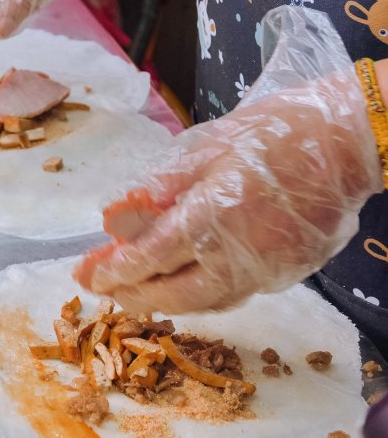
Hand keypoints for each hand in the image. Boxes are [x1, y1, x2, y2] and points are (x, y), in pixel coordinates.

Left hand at [75, 67, 382, 313]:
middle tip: (102, 289)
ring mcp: (268, 270)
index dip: (114, 270)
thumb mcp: (205, 147)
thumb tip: (112, 219)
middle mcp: (240, 254)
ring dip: (162, 302)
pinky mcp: (287, 275)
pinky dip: (198, 296)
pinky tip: (180, 285)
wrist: (351, 140)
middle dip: (131, 296)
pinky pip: (232, 296)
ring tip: (133, 292)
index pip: (150, 257)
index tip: (86, 275)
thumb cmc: (275, 133)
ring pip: (203, 304)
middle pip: (173, 294)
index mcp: (214, 215)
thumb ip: (158, 189)